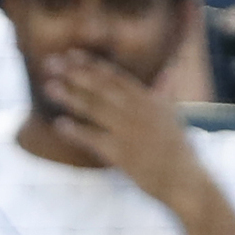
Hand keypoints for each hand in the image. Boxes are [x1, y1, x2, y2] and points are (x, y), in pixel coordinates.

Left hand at [37, 54, 226, 229]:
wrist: (184, 180)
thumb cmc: (176, 150)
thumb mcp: (172, 116)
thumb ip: (165, 93)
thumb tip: (168, 72)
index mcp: (150, 100)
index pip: (116, 77)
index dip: (92, 65)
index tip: (71, 54)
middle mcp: (140, 111)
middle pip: (103, 88)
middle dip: (76, 74)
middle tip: (51, 63)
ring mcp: (131, 132)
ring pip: (96, 110)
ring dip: (71, 97)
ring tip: (49, 87)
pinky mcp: (123, 154)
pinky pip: (95, 140)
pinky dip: (77, 131)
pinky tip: (59, 125)